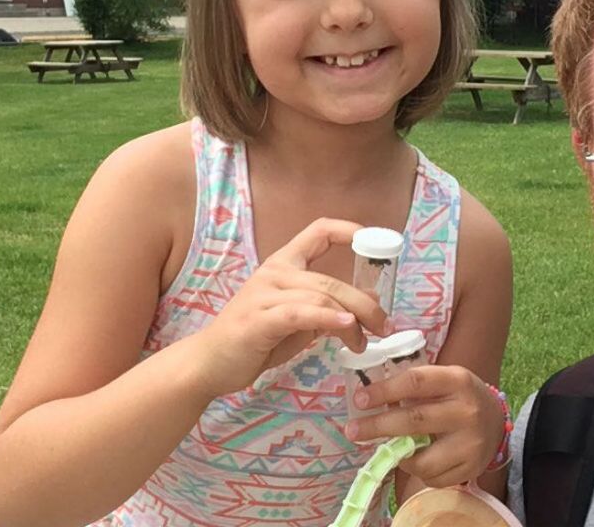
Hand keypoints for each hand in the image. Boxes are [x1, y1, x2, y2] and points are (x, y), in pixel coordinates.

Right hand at [193, 218, 390, 396]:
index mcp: (284, 264)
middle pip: (331, 280)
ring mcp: (265, 293)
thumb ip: (329, 307)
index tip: (378, 242)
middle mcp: (275, 272)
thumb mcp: (300, 321)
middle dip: (365, 304)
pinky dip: (328, 319)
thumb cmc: (256, 340)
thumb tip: (371, 300)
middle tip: (383, 326)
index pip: (318, 232)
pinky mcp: (259, 319)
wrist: (210, 362)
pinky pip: (301, 313)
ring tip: (363, 343)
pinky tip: (346, 328)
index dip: (349, 231)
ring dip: (352, 321)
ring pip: (321, 297)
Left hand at [343, 365, 503, 486]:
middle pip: (414, 420)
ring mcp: (470, 443)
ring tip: (392, 449)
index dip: (384, 391)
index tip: (359, 399)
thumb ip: (414, 387)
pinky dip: (416, 469)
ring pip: (421, 459)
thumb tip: (370, 399)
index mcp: (457, 380)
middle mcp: (466, 411)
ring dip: (398, 455)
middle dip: (377, 426)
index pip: (415, 382)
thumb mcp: (443, 381)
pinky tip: (418, 458)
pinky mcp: (470, 468)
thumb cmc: (458, 397)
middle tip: (353, 430)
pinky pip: (431, 476)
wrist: (496, 421)